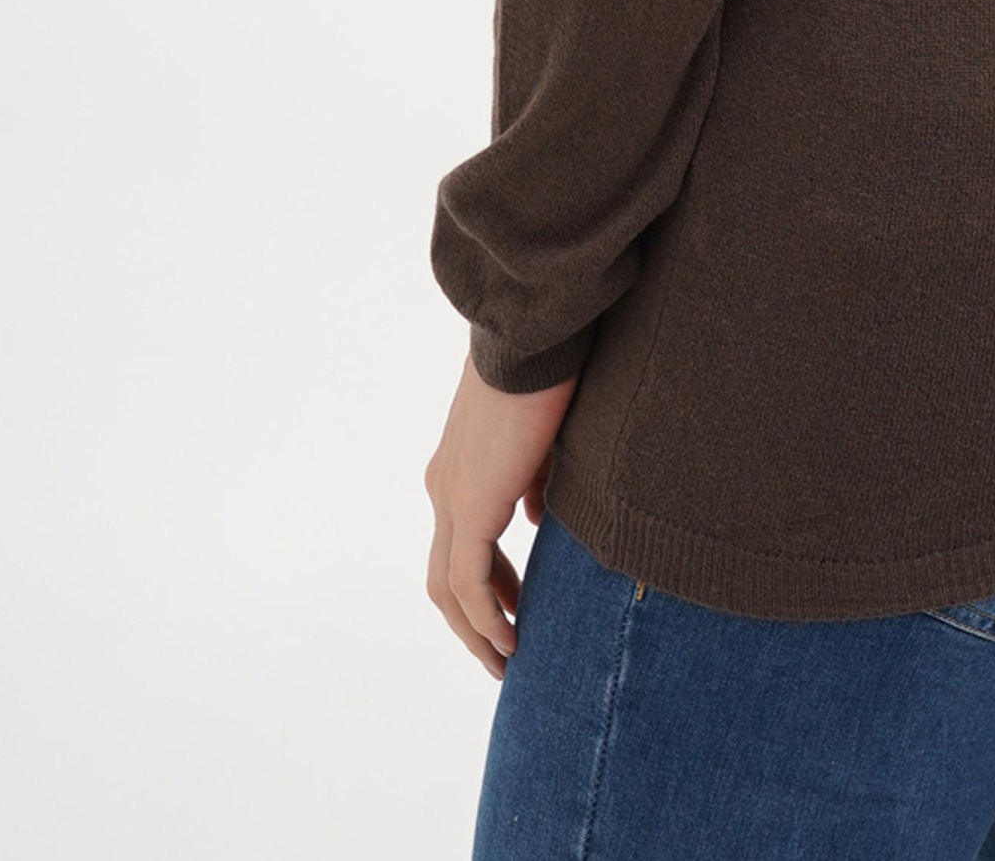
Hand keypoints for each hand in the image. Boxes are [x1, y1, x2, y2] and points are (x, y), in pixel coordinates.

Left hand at [424, 349, 578, 676]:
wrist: (536, 336)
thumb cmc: (549, 369)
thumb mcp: (544, 436)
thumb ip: (535, 479)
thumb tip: (538, 515)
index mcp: (460, 465)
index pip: (462, 542)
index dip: (488, 583)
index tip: (518, 608)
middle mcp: (445, 486)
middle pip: (445, 578)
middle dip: (476, 620)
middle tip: (508, 649)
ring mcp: (452, 497)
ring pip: (449, 589)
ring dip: (477, 630)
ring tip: (508, 658)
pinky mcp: (469, 506)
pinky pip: (468, 581)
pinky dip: (486, 616)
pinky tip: (510, 637)